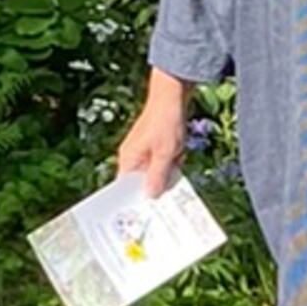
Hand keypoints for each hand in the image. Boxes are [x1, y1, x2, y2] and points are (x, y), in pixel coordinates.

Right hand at [114, 76, 190, 202]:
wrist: (173, 95)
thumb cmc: (165, 122)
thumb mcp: (165, 153)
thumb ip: (157, 176)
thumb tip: (150, 196)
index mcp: (128, 159)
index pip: (126, 188)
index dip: (136, 199)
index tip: (148, 210)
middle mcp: (133, 157)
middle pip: (144, 182)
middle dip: (160, 181)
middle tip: (170, 179)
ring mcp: (144, 151)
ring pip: (158, 172)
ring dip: (171, 168)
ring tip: (177, 154)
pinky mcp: (155, 146)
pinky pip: (165, 162)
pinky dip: (175, 159)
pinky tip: (180, 151)